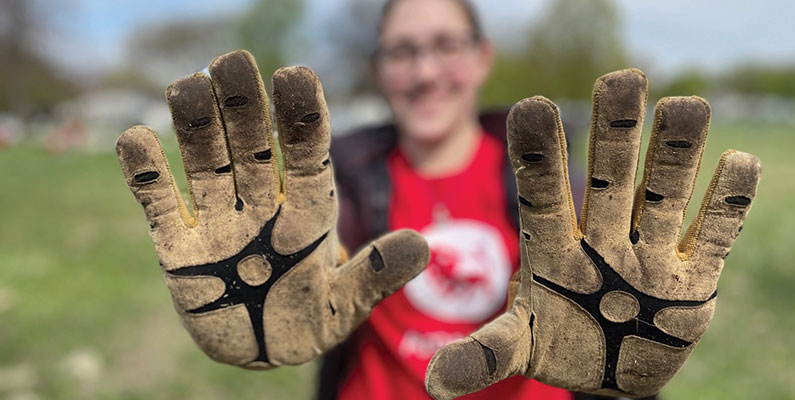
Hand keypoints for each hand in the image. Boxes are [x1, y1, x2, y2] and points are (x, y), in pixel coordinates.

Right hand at [116, 50, 428, 368]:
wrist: (260, 350)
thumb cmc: (308, 323)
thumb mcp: (345, 305)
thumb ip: (375, 275)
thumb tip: (421, 247)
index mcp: (307, 216)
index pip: (306, 159)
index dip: (302, 121)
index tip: (296, 77)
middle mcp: (262, 208)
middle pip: (252, 151)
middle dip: (244, 110)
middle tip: (234, 62)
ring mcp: (218, 224)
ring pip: (207, 166)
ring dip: (196, 128)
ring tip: (187, 85)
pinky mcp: (178, 248)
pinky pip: (160, 205)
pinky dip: (146, 176)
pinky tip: (134, 139)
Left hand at [425, 69, 760, 397]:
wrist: (611, 363)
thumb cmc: (559, 342)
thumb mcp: (520, 345)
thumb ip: (486, 353)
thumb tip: (435, 383)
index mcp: (555, 249)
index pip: (543, 196)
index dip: (540, 157)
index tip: (532, 107)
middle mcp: (604, 238)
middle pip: (610, 179)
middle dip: (616, 133)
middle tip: (621, 79)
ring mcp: (651, 253)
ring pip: (665, 194)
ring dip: (677, 154)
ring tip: (686, 106)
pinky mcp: (694, 277)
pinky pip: (714, 234)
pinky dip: (727, 204)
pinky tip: (738, 163)